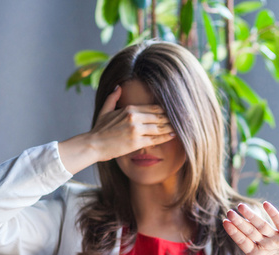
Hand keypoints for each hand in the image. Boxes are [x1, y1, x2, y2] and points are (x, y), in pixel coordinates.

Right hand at [58, 85, 175, 173]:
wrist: (93, 145)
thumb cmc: (99, 129)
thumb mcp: (105, 110)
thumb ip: (113, 97)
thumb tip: (118, 86)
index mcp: (129, 109)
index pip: (153, 108)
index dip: (166, 110)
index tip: (174, 111)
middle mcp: (134, 117)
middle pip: (159, 117)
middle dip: (172, 118)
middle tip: (184, 118)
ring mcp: (136, 130)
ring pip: (160, 127)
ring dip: (171, 127)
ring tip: (181, 127)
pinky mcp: (137, 142)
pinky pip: (156, 139)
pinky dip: (166, 137)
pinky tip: (173, 135)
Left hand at [222, 202, 278, 254]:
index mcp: (255, 252)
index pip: (242, 240)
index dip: (234, 232)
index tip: (225, 222)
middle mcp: (263, 243)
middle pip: (250, 230)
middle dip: (240, 222)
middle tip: (230, 212)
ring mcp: (275, 238)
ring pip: (262, 225)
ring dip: (252, 216)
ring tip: (241, 207)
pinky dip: (274, 214)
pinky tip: (266, 205)